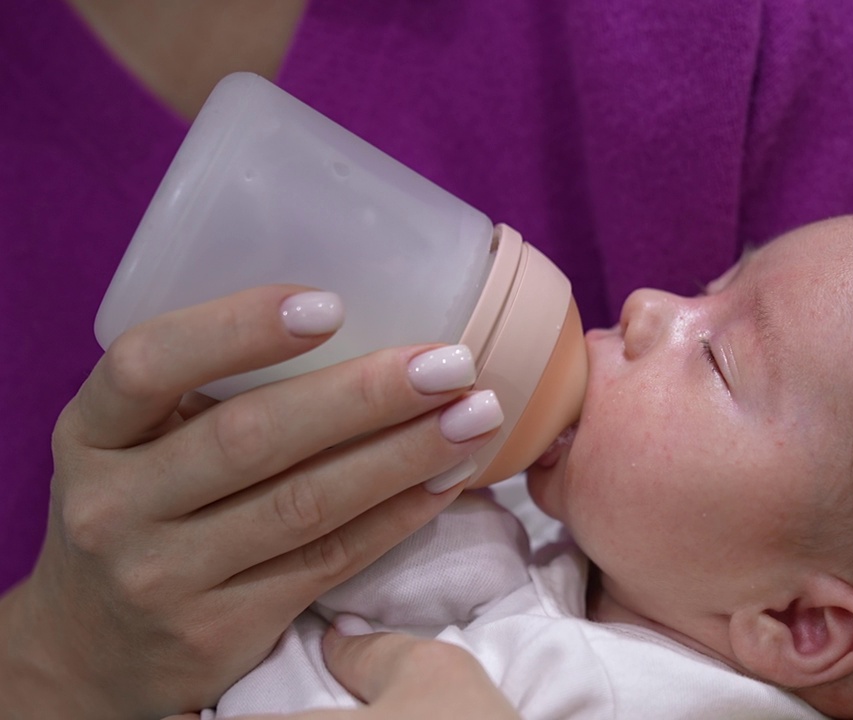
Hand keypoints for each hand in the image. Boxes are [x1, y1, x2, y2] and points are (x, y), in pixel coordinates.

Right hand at [0, 285, 501, 718]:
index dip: (237, 328)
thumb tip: (359, 316)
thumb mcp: (135, 443)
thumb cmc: (138, 508)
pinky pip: (329, 559)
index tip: (330, 305)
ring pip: (304, 505)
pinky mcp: (219, 630)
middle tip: (450, 364)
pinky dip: (399, 515)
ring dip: (403, 455)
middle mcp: (114, 505)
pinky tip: (449, 478)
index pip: (148, 364)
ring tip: (475, 416)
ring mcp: (164, 577)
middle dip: (364, 396)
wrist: (92, 647)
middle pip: (250, 438)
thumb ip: (206, 390)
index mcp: (90, 432)